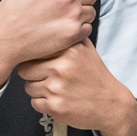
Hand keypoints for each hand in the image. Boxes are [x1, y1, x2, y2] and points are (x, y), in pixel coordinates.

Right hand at [0, 0, 96, 96]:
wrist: (4, 37)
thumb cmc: (15, 11)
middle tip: (65, 6)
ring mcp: (71, 12)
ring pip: (91, 11)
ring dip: (80, 16)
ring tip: (59, 19)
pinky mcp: (73, 32)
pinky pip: (87, 28)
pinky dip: (77, 31)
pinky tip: (60, 31)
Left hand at [16, 42, 136, 135]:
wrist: (111, 105)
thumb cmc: (96, 77)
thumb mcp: (87, 50)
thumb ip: (68, 38)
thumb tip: (47, 28)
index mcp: (68, 51)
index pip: (33, 51)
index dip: (33, 58)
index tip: (38, 62)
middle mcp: (61, 68)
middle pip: (24, 70)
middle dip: (32, 75)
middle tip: (44, 78)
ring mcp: (57, 88)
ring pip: (28, 88)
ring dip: (37, 90)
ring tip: (54, 90)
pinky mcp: (55, 107)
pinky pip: (35, 103)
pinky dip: (43, 104)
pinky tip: (57, 100)